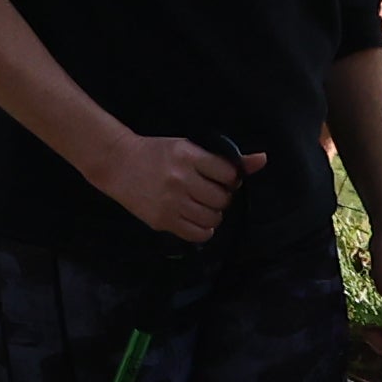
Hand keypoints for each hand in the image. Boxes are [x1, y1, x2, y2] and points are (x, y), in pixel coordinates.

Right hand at [89, 126, 241, 242]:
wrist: (118, 164)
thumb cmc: (156, 153)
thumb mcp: (189, 147)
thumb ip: (226, 159)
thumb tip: (263, 160)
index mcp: (188, 156)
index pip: (228, 174)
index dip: (228, 179)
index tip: (219, 178)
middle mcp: (180, 179)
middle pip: (222, 199)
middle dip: (220, 197)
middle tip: (208, 192)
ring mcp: (170, 202)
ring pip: (212, 218)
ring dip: (212, 214)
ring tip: (200, 205)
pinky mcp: (162, 220)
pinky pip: (198, 234)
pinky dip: (203, 229)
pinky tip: (195, 218)